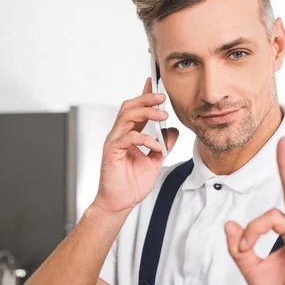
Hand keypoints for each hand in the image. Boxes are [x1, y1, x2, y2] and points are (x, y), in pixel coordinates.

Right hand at [93, 78, 178, 213]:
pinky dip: (144, 139)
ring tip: (163, 117)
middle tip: (162, 98)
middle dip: (146, 99)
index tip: (154, 82)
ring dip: (146, 113)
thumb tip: (173, 130)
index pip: (136, 109)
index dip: (144, 94)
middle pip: (129, 106)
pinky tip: (155, 146)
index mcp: (129, 134)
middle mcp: (120, 134)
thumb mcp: (156, 161)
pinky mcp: (111, 151)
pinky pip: (128, 137)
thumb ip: (163, 144)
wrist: (121, 202)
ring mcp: (114, 141)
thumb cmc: (133, 183)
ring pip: (127, 116)